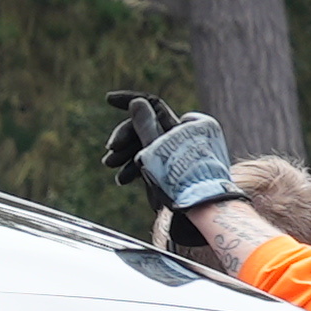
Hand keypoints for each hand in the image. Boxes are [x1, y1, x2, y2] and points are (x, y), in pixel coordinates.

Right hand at [102, 90, 234, 217]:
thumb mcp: (157, 148)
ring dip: (128, 155)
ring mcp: (186, 150)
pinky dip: (141, 166)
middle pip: (149, 127)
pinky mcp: (182, 167)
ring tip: (113, 172)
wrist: (202, 210)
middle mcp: (190, 134)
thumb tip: (137, 102)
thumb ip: (145, 125)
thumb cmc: (180, 179)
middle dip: (125, 141)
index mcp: (189, 122)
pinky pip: (157, 159)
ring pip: (150, 145)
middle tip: (108, 157)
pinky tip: (123, 179)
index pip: (153, 104)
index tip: (108, 100)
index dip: (128, 101)